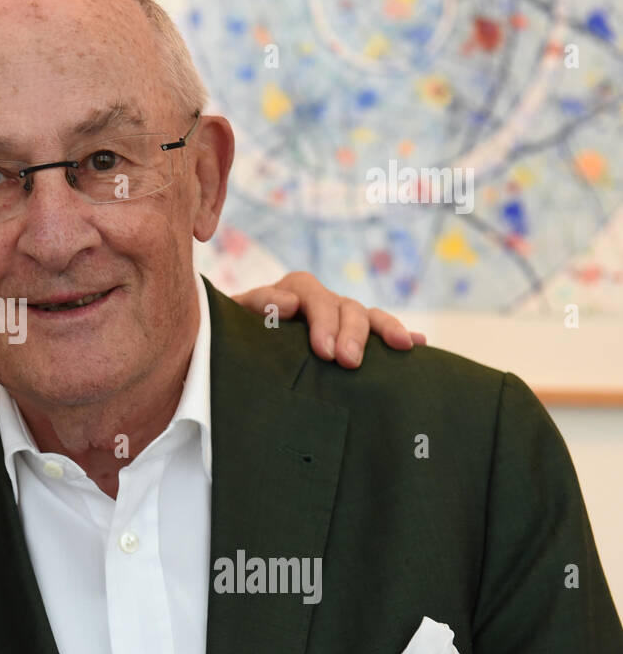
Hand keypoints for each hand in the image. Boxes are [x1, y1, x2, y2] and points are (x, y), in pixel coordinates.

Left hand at [232, 272, 425, 367]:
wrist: (240, 353)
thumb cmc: (236, 336)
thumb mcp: (235, 318)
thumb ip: (255, 305)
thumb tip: (289, 303)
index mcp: (292, 292)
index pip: (311, 295)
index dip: (322, 320)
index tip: (324, 350)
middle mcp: (321, 302)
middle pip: (345, 307)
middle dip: (351, 333)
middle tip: (349, 362)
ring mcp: (341, 319)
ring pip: (367, 317)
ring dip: (384, 330)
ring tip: (402, 346)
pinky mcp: (353, 339)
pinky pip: (380, 333)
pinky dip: (399, 335)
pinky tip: (418, 345)